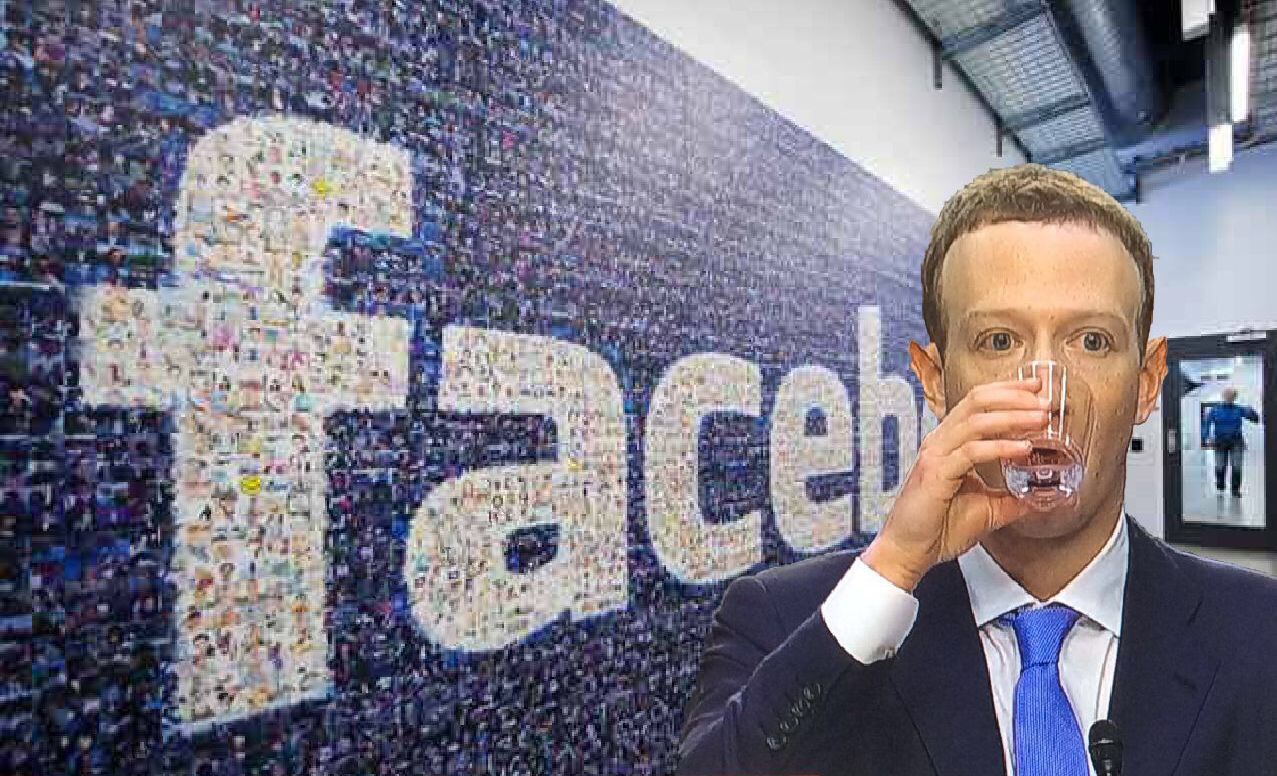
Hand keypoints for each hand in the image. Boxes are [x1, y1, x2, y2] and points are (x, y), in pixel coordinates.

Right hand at [861, 377, 1049, 590]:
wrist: (910, 552)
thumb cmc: (938, 529)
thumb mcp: (988, 510)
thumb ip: (1013, 499)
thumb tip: (1043, 498)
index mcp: (949, 444)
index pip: (979, 404)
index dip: (1008, 391)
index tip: (1037, 389)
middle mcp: (941, 443)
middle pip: (977, 402)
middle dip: (1014, 397)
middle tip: (1045, 400)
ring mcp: (936, 455)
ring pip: (976, 421)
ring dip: (1013, 416)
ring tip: (1040, 419)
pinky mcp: (936, 473)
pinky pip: (971, 452)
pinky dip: (1000, 446)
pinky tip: (1022, 448)